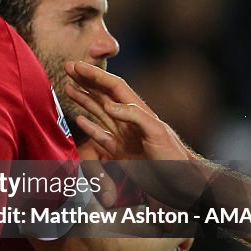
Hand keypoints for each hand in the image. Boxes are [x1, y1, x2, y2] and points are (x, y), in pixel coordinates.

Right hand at [63, 61, 187, 160]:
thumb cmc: (174, 159)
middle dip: (86, 81)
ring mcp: (123, 136)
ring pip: (99, 112)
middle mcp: (128, 120)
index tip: (77, 65)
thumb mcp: (158, 133)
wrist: (182, 185)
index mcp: (138, 111)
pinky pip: (100, 136)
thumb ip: (135, 115)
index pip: (113, 87)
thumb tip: (109, 105)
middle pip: (103, 95)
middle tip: (68, 67)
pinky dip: (88, 126)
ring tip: (69, 87)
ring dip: (84, 98)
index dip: (95, 75)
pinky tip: (79, 119)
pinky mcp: (120, 153)